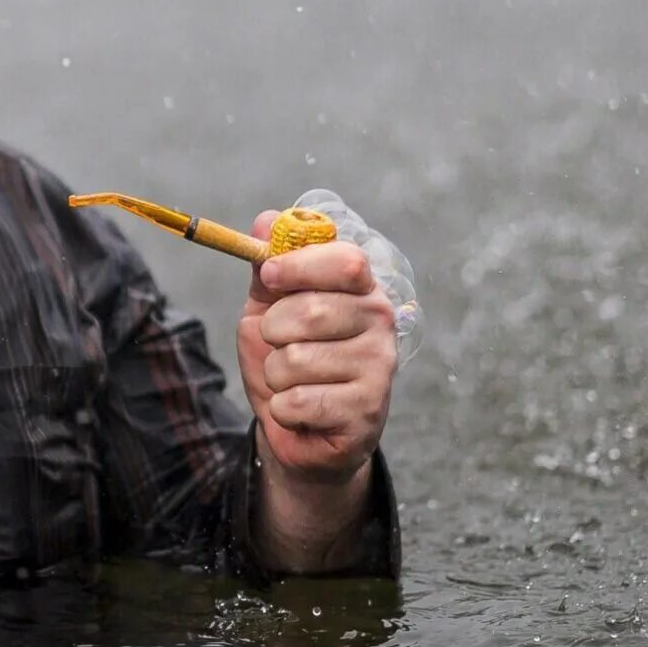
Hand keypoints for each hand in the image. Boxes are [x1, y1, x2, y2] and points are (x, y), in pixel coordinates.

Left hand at [237, 209, 398, 482]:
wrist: (299, 427)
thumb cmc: (288, 357)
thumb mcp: (269, 309)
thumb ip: (268, 268)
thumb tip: (267, 219)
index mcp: (361, 288)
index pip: (346, 261)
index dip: (300, 265)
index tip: (269, 276)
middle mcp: (381, 322)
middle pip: (310, 310)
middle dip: (273, 331)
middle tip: (280, 344)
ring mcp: (379, 367)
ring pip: (295, 360)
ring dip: (275, 375)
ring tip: (293, 381)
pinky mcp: (368, 411)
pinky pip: (298, 401)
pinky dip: (283, 408)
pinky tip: (302, 410)